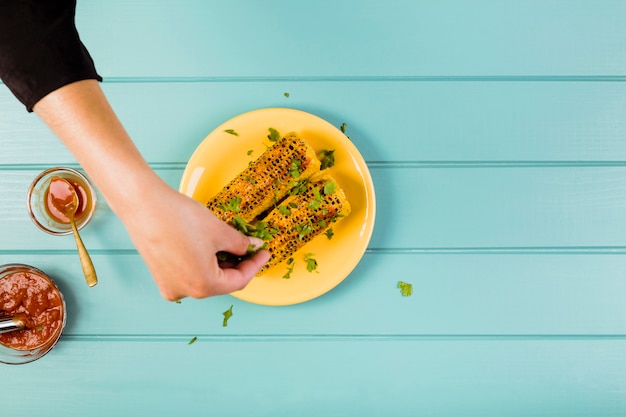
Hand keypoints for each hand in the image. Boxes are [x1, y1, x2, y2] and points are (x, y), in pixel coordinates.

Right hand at [120, 182, 270, 300]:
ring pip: (204, 277)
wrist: (143, 205)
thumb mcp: (219, 231)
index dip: (255, 265)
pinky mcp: (160, 275)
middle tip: (250, 246)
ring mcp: (170, 285)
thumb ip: (240, 243)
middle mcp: (185, 292)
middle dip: (237, 264)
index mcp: (203, 286)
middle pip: (221, 282)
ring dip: (220, 263)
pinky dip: (203, 262)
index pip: (239, 280)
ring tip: (230, 242)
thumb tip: (252, 247)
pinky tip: (210, 246)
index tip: (264, 252)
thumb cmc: (179, 218)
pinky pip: (188, 273)